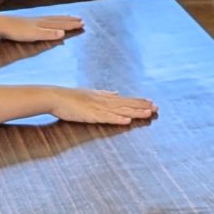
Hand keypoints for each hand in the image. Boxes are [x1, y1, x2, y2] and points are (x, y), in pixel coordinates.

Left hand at [0, 12, 83, 44]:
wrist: (2, 24)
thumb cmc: (17, 31)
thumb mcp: (34, 35)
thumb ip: (48, 34)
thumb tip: (63, 33)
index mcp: (44, 24)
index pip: (61, 25)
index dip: (72, 25)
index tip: (82, 24)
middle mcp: (42, 20)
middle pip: (59, 20)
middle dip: (70, 21)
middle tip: (81, 20)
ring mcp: (36, 20)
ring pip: (53, 18)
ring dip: (63, 18)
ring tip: (70, 17)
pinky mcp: (30, 21)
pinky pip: (46, 18)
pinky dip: (52, 18)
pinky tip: (50, 19)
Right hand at [42, 87, 157, 125]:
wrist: (55, 97)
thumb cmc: (70, 97)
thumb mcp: (90, 93)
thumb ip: (104, 94)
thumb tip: (116, 93)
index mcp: (104, 97)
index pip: (125, 99)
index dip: (139, 101)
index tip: (151, 102)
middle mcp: (104, 101)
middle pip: (127, 104)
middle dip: (142, 106)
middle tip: (157, 108)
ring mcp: (98, 107)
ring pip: (121, 111)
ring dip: (135, 112)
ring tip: (148, 113)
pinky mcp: (91, 115)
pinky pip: (107, 118)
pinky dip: (117, 119)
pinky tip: (127, 121)